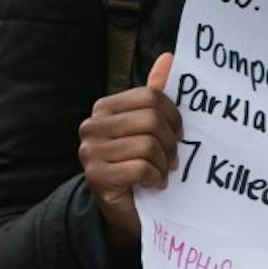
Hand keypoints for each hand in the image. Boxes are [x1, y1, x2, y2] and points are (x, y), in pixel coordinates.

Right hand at [78, 51, 180, 250]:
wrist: (124, 211)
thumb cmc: (138, 166)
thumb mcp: (149, 129)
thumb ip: (155, 95)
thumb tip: (169, 57)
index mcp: (103, 109)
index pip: (151, 96)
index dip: (173, 116)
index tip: (177, 136)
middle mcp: (91, 126)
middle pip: (151, 119)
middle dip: (170, 143)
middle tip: (171, 159)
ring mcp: (90, 151)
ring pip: (147, 145)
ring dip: (162, 164)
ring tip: (160, 173)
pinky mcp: (96, 176)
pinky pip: (141, 167)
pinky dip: (154, 179)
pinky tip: (152, 185)